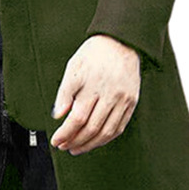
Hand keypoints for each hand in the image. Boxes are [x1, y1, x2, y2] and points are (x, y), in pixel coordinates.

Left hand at [50, 34, 140, 154]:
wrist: (121, 41)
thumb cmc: (94, 53)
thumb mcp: (74, 67)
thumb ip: (64, 93)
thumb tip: (57, 116)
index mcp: (93, 85)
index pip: (77, 118)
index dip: (65, 133)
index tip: (56, 140)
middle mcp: (110, 94)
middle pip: (92, 128)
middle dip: (75, 141)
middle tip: (64, 146)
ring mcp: (123, 99)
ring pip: (107, 131)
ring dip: (90, 144)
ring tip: (77, 148)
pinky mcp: (132, 102)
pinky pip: (120, 127)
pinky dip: (106, 138)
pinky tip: (96, 141)